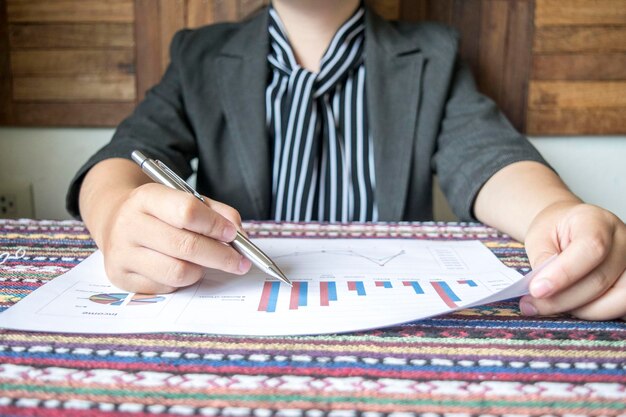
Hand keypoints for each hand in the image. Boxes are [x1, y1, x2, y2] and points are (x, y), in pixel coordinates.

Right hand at [99, 183, 251, 293]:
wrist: (114, 221)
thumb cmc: (159, 212)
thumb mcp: (185, 199)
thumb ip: (216, 213)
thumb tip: (240, 237)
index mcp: (146, 197)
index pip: (187, 212)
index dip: (215, 225)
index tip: (233, 234)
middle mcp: (129, 224)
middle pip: (186, 246)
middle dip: (221, 256)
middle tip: (239, 262)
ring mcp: (122, 253)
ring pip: (177, 271)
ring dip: (201, 270)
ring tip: (206, 263)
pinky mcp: (121, 277)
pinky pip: (165, 287)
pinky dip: (182, 281)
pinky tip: (182, 268)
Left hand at [521, 202, 625, 319]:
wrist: (569, 228)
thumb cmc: (554, 231)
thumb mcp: (539, 237)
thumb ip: (542, 260)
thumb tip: (541, 290)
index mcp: (597, 221)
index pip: (591, 249)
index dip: (563, 274)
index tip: (536, 290)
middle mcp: (622, 241)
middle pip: (600, 280)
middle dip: (563, 299)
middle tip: (533, 305)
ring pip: (616, 300)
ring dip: (581, 311)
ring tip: (553, 305)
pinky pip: (621, 308)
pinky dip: (596, 313)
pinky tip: (573, 308)